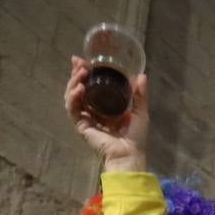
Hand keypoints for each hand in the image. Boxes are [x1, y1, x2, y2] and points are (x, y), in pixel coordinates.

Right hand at [65, 56, 147, 171]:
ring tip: (81, 73)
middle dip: (76, 74)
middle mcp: (93, 112)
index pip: (91, 86)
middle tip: (79, 62)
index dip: (86, 73)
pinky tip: (79, 89)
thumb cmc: (135, 137)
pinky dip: (73, 98)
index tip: (84, 60)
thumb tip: (141, 75)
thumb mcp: (140, 112)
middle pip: (79, 89)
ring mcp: (86, 119)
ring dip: (73, 83)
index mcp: (105, 108)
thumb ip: (140, 95)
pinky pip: (73, 110)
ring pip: (72, 97)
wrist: (130, 154)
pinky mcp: (81, 126)